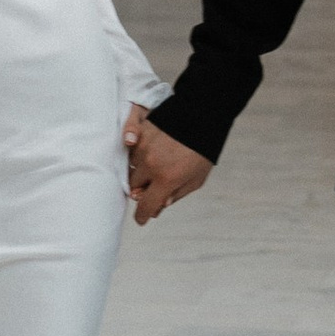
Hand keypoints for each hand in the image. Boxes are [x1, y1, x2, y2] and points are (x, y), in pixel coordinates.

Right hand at [124, 107, 211, 223]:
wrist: (202, 116)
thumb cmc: (202, 150)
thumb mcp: (196, 179)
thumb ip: (176, 194)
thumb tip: (160, 205)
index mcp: (166, 179)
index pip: (146, 206)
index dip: (142, 216)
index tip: (142, 219)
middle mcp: (151, 165)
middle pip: (134, 188)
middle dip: (143, 190)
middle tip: (155, 186)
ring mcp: (143, 148)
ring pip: (132, 169)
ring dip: (141, 172)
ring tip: (158, 165)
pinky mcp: (140, 133)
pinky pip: (132, 151)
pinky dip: (138, 155)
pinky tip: (153, 152)